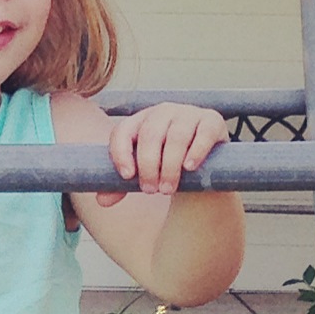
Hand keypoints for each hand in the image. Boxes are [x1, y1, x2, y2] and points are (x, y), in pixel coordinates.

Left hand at [99, 104, 227, 206]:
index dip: (121, 153)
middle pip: (150, 136)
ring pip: (176, 137)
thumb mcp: (143, 174)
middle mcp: (162, 112)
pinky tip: (189, 168)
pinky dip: (196, 151)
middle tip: (150, 191)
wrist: (203, 163)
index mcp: (140, 120)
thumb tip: (102, 201)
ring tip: (167, 188)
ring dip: (170, 165)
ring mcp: (188, 113)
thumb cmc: (165, 166)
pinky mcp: (212, 121)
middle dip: (148, 166)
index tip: (126, 177)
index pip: (122, 132)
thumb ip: (121, 186)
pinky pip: (203, 134)